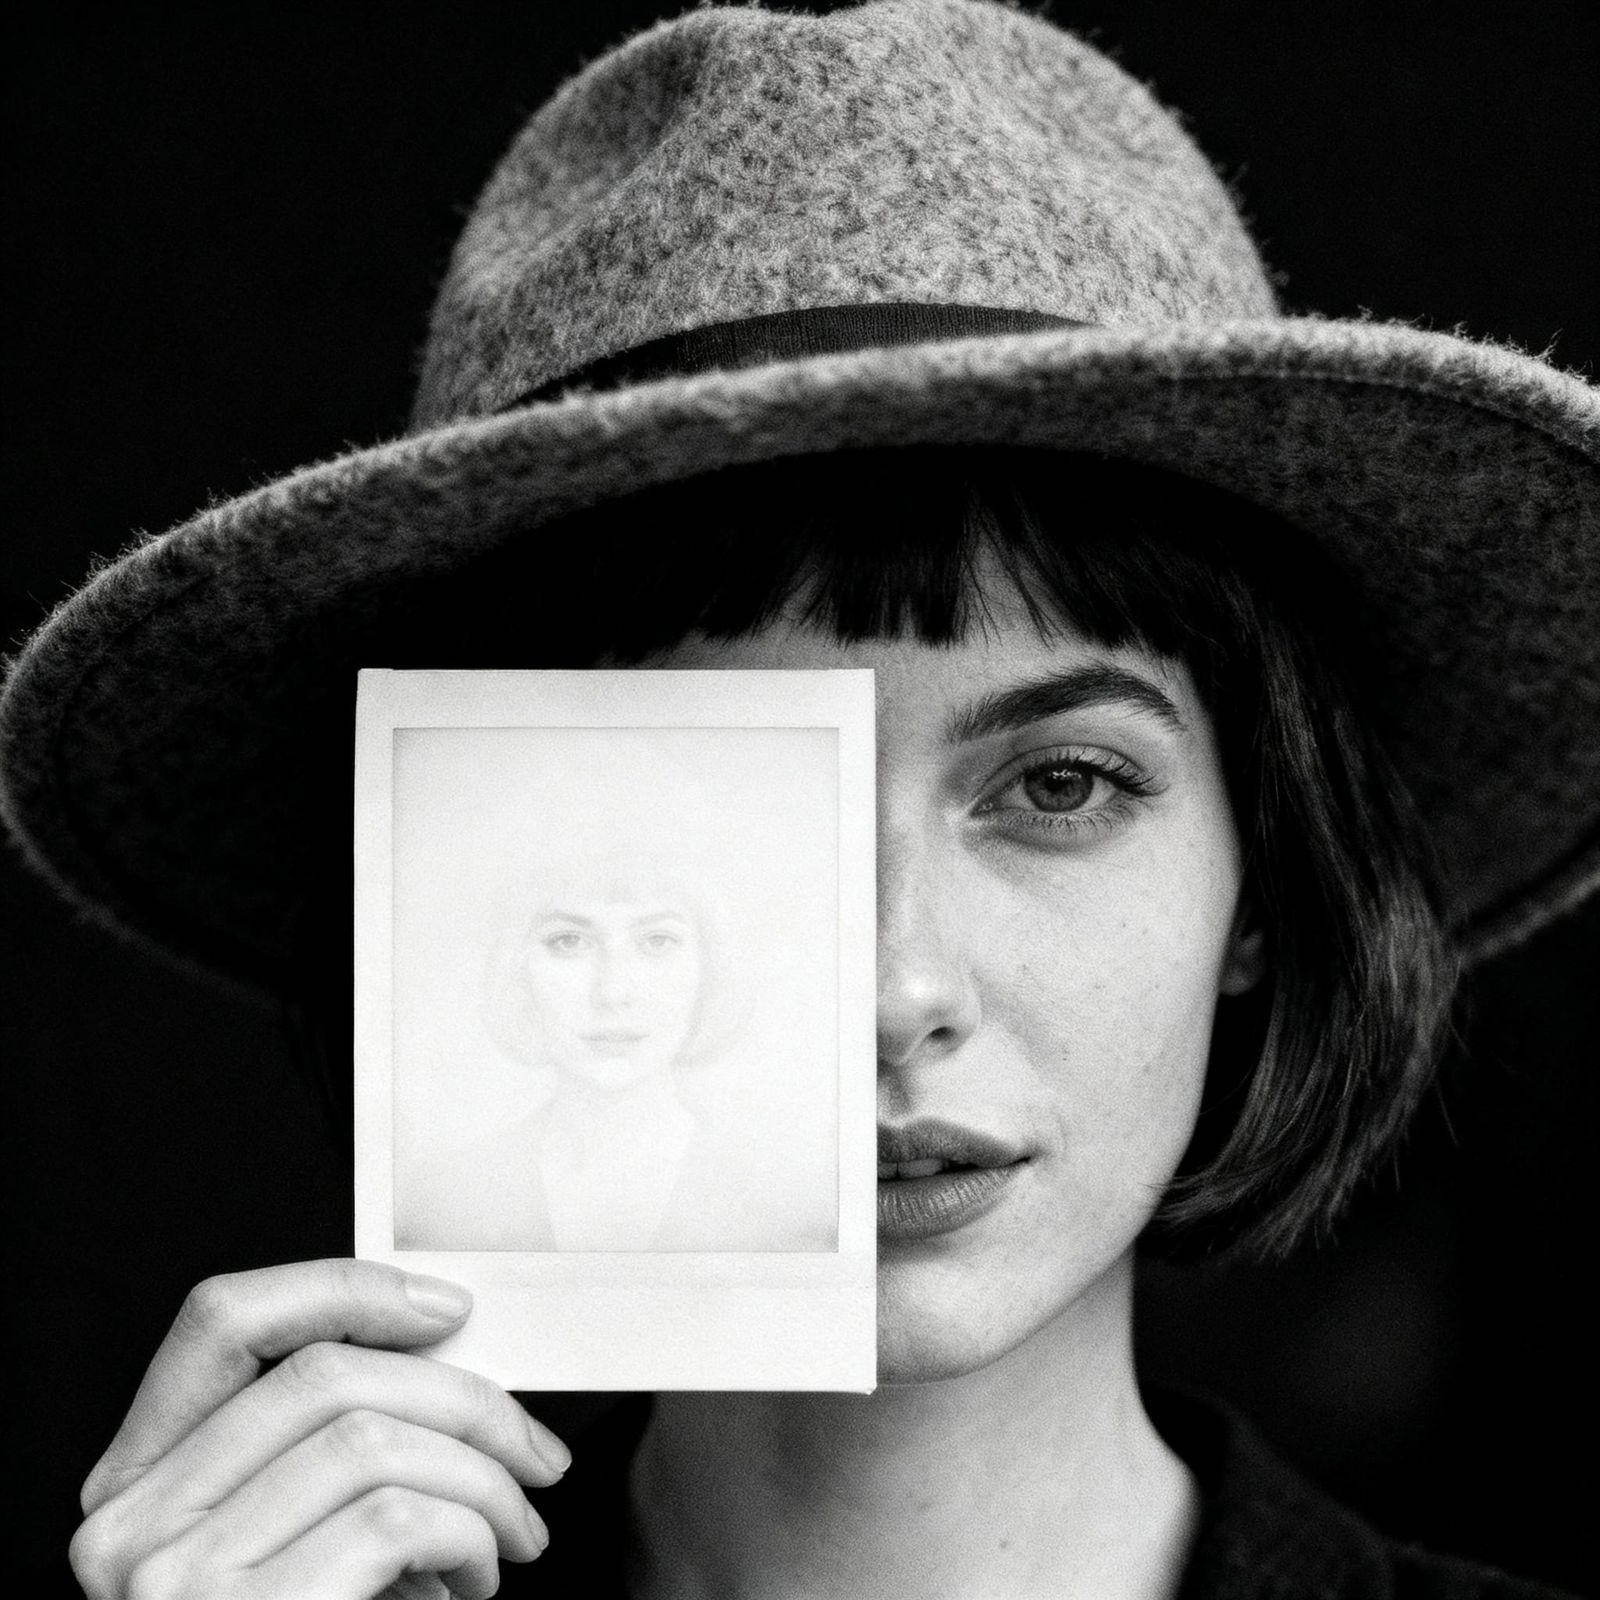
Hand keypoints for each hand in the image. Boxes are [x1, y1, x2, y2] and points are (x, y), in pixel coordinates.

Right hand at [69, 1259, 568, 1598]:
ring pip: (377, 1439)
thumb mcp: (294, 1545)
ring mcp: (175, 1579)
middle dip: (467, 1399)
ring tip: (510, 1534)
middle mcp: (135, 1525)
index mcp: (143, 1487)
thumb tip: (442, 1366)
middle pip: (330, 1373)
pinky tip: (475, 1580)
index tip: (443, 1309)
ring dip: (483, 1480)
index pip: (223, 1321)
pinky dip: (470, 1535)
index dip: (343, 1288)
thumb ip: (328, 1457)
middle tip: (532, 1454)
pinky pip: (398, 1518)